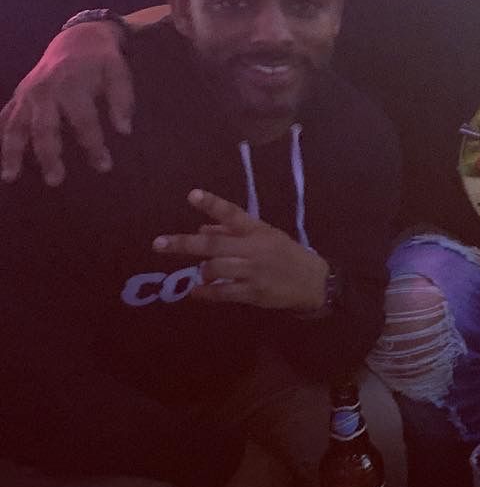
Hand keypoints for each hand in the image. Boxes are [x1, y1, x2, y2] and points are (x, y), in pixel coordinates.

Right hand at [1, 20, 132, 184]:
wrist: (77, 38)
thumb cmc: (101, 60)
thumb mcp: (119, 72)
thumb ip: (122, 100)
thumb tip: (124, 131)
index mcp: (71, 86)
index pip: (83, 122)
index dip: (93, 146)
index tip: (104, 166)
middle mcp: (44, 92)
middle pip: (44, 128)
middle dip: (48, 156)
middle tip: (55, 181)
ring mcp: (27, 95)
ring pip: (14, 126)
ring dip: (10, 153)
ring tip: (9, 177)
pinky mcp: (18, 96)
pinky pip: (4, 119)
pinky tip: (0, 162)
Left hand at [153, 189, 329, 312]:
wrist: (313, 282)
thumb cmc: (286, 255)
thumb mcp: (266, 236)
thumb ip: (234, 231)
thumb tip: (203, 226)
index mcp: (257, 230)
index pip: (233, 213)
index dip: (212, 204)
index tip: (192, 194)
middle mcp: (253, 248)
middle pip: (214, 243)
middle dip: (184, 243)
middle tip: (158, 244)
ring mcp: (253, 271)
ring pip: (216, 268)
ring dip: (202, 270)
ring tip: (199, 274)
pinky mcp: (254, 292)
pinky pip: (223, 292)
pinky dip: (206, 292)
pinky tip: (195, 292)